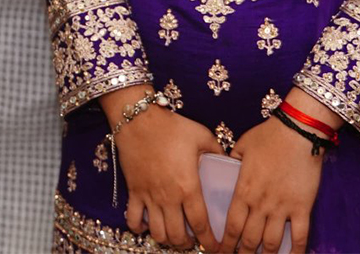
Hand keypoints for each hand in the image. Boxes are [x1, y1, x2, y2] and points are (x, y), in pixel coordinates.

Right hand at [102, 93, 222, 250]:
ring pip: (157, 233)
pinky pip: (133, 220)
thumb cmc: (171, 126)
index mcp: (188, 187)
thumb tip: (225, 160)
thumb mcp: (201, 135)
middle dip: (187, 244)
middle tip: (193, 241)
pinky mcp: (134, 191)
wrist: (138, 119)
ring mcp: (149, 196)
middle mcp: (169, 197)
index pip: (201, 224)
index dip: (209, 241)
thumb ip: (216, 150)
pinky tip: (148, 224)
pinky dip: (140, 228)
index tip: (215, 248)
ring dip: (167, 240)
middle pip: (178, 236)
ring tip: (173, 236)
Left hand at [221, 113, 328, 253]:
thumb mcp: (242, 145)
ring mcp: (282, 207)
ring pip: (271, 242)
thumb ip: (233, 160)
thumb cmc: (269, 135)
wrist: (298, 130)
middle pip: (250, 239)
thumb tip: (227, 165)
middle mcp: (261, 203)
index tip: (220, 252)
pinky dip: (296, 251)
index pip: (231, 225)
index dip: (226, 243)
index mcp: (244, 190)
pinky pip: (300, 236)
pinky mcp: (302, 206)